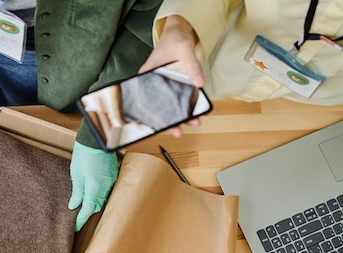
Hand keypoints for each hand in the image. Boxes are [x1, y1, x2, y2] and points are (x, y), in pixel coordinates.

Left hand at [68, 142, 118, 231]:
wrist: (96, 139)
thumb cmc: (83, 155)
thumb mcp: (76, 174)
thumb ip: (77, 192)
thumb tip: (74, 206)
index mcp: (94, 188)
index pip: (88, 210)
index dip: (81, 219)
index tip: (75, 226)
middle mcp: (105, 187)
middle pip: (97, 206)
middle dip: (87, 213)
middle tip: (77, 218)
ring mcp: (111, 181)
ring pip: (103, 199)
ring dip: (94, 204)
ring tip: (84, 207)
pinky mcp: (114, 176)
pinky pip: (107, 191)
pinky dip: (99, 195)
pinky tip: (93, 195)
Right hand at [139, 15, 203, 136]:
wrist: (180, 30)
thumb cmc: (175, 37)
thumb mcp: (183, 49)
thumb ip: (191, 65)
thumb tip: (199, 84)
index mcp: (145, 77)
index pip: (144, 100)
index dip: (150, 116)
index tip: (158, 126)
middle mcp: (152, 83)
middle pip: (157, 106)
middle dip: (168, 120)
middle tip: (179, 131)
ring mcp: (163, 85)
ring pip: (168, 104)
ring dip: (180, 115)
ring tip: (194, 121)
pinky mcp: (173, 84)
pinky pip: (176, 98)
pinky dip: (184, 106)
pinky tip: (193, 113)